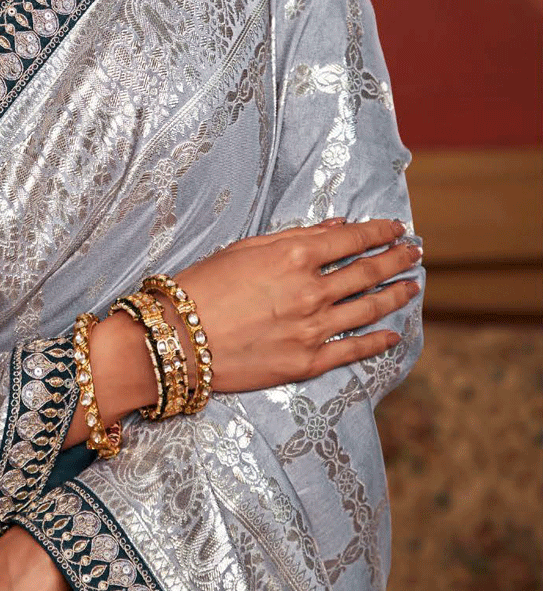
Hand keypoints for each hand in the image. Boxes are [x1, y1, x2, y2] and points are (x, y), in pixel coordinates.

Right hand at [165, 217, 420, 392]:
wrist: (176, 338)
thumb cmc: (202, 285)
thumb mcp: (245, 248)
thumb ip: (296, 237)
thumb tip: (338, 228)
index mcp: (295, 256)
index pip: (353, 240)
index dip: (381, 232)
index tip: (397, 228)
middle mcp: (312, 291)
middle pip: (369, 271)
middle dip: (397, 259)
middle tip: (414, 253)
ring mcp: (313, 329)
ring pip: (370, 308)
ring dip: (397, 295)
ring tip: (412, 286)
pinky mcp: (308, 361)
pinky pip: (354, 350)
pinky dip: (379, 341)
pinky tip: (393, 334)